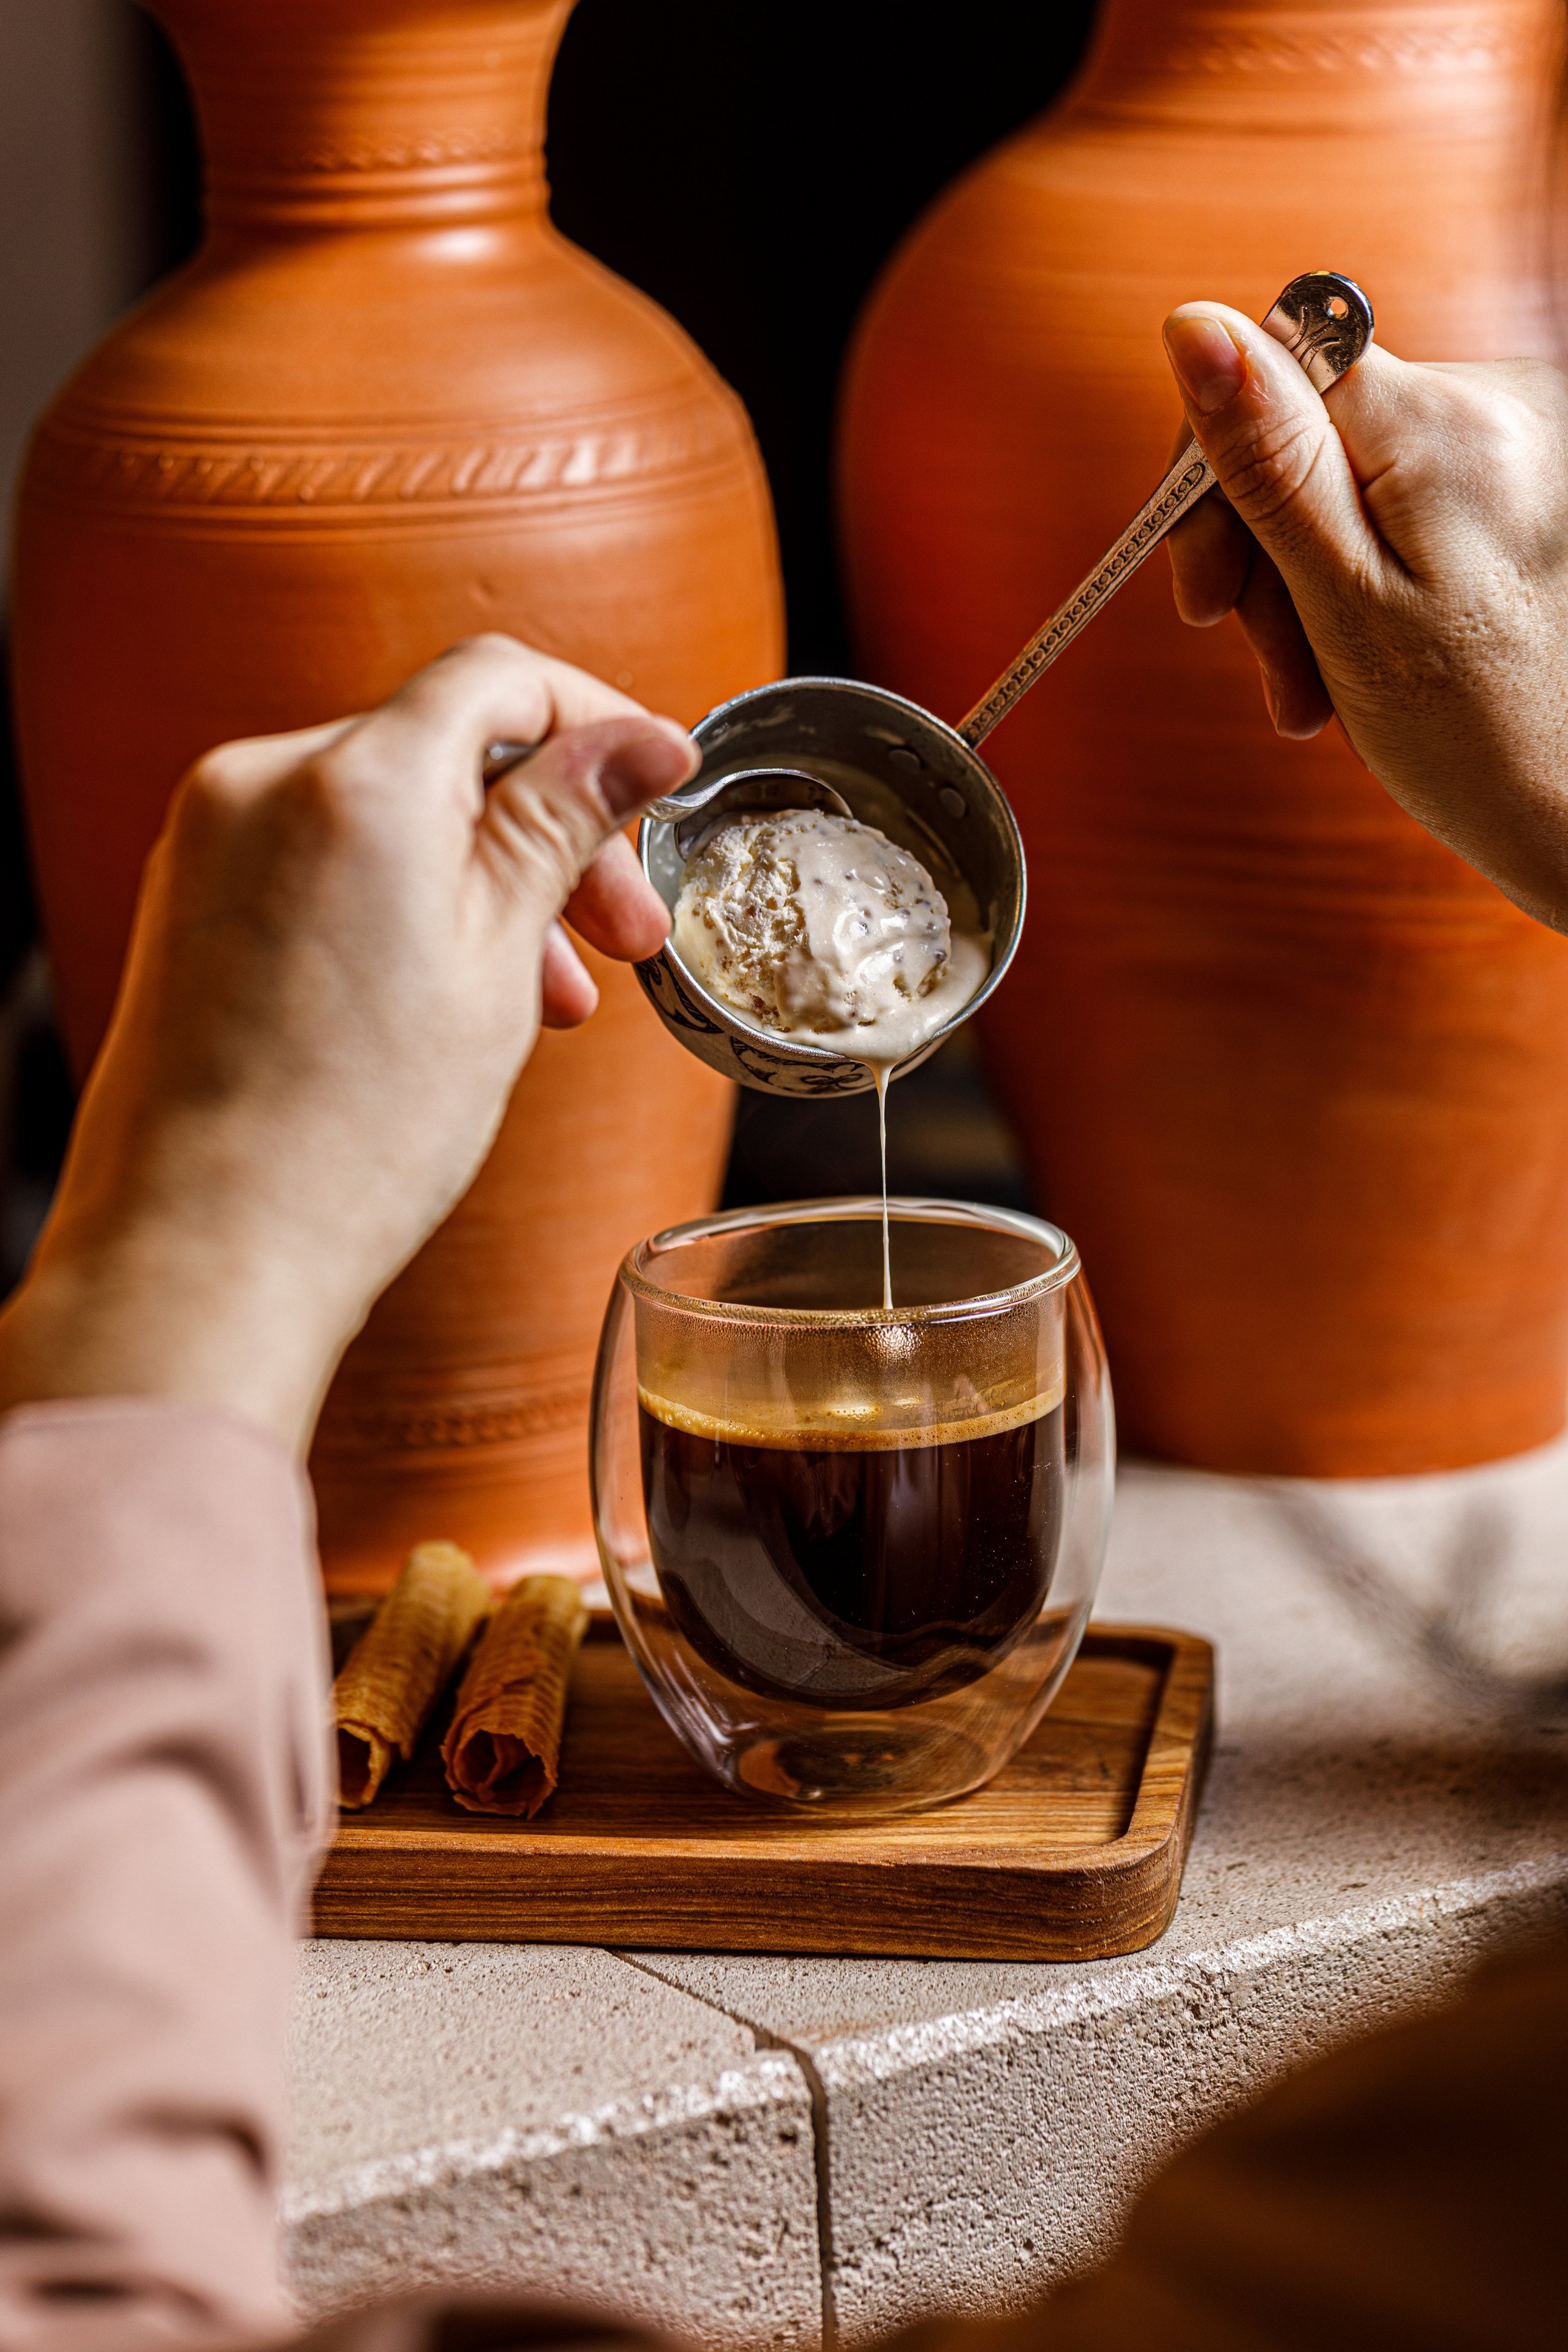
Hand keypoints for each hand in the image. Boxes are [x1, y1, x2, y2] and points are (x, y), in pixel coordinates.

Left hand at [0, 635, 696, 1448]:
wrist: (203, 1252)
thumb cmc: (352, 1132)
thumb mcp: (497, 961)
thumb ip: (562, 826)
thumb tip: (640, 740)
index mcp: (357, 780)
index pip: (497, 680)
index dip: (597, 720)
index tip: (657, 784)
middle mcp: (262, 781)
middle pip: (443, 750)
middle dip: (550, 832)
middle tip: (626, 934)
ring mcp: (211, 840)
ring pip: (387, 814)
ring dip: (484, 882)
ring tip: (549, 996)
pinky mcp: (188, 902)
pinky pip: (322, 862)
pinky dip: (403, 906)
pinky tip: (451, 998)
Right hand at [1161, 303, 1567, 931]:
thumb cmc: (1478, 737)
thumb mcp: (1347, 603)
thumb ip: (1271, 463)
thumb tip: (1196, 327)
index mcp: (1442, 425)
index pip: (1271, 369)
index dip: (1212, 479)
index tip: (1203, 597)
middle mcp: (1497, 405)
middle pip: (1309, 432)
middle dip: (1264, 554)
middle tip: (1274, 674)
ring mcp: (1521, 443)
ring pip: (1349, 478)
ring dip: (1309, 584)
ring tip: (1323, 690)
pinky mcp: (1529, 486)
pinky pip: (1405, 504)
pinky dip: (1368, 580)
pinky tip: (1370, 656)